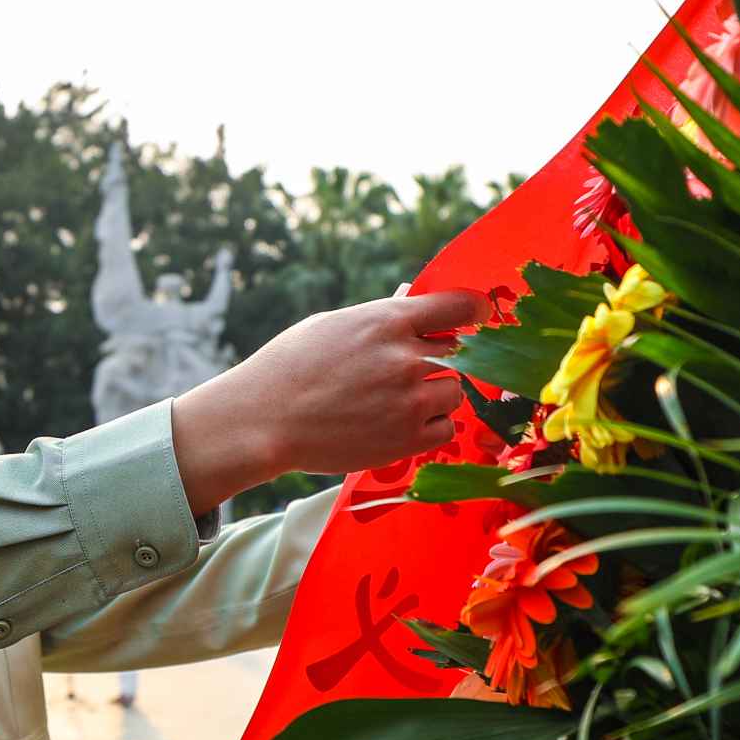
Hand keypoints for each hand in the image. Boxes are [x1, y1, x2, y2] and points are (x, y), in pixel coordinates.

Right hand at [171, 288, 483, 513]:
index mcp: (388, 320)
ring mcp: (410, 401)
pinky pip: (445, 428)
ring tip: (396, 401)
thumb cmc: (290, 367)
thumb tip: (413, 300)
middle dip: (441, 359)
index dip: (473, 313)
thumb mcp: (333, 325)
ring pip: (454, 392)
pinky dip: (429, 427)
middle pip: (460, 353)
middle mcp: (406, 358)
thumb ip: (381, 317)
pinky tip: (398, 423)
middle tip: (411, 370)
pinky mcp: (407, 439)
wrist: (263, 421)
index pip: (461, 307)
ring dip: (435, 395)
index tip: (476, 320)